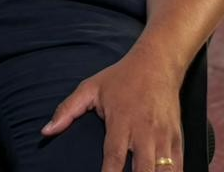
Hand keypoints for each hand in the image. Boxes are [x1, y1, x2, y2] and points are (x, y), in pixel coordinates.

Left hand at [41, 52, 181, 171]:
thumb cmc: (121, 77)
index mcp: (121, 123)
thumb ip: (67, 110)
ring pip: (164, 171)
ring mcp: (164, 137)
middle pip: (143, 170)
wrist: (158, 62)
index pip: (114, 158)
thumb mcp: (90, 88)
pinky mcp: (178, 138)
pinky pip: (178, 166)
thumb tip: (45, 131)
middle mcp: (144, 132)